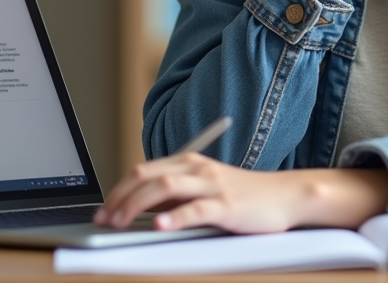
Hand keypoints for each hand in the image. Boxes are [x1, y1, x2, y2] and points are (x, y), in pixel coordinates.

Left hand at [93, 152, 307, 233]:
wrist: (285, 195)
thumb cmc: (245, 195)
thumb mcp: (205, 188)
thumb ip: (177, 194)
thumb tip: (141, 207)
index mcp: (189, 162)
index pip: (142, 170)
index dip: (117, 190)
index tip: (102, 211)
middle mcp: (197, 169)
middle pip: (147, 176)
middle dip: (119, 198)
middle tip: (103, 220)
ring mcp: (212, 186)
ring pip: (165, 188)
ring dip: (136, 205)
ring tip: (120, 223)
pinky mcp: (227, 206)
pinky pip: (196, 209)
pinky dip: (175, 217)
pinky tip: (160, 226)